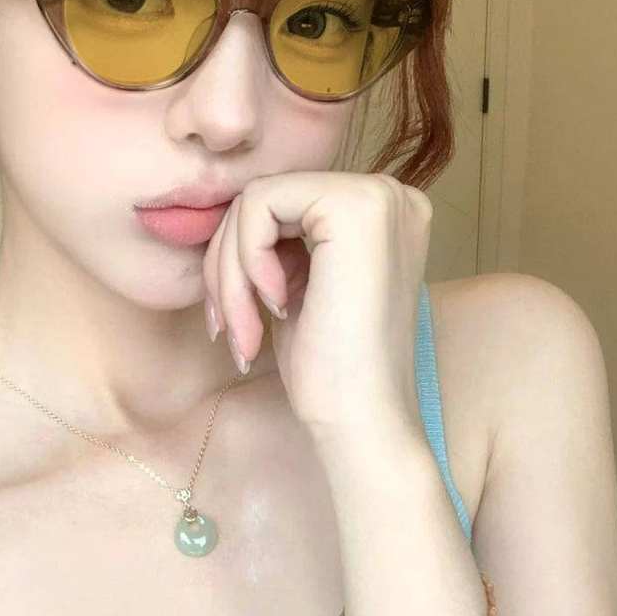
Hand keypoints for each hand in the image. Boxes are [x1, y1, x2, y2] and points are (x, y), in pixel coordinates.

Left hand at [201, 171, 433, 441]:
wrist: (363, 422)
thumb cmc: (329, 369)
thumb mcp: (298, 283)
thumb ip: (277, 239)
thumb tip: (227, 210)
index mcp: (380, 212)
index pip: (281, 203)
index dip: (241, 256)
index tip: (234, 319)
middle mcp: (389, 193)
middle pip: (265, 197)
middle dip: (227, 265)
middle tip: (229, 329)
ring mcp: (378, 195)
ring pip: (255, 200)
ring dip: (229, 273)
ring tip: (243, 331)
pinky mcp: (356, 207)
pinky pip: (259, 204)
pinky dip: (245, 261)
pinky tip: (274, 308)